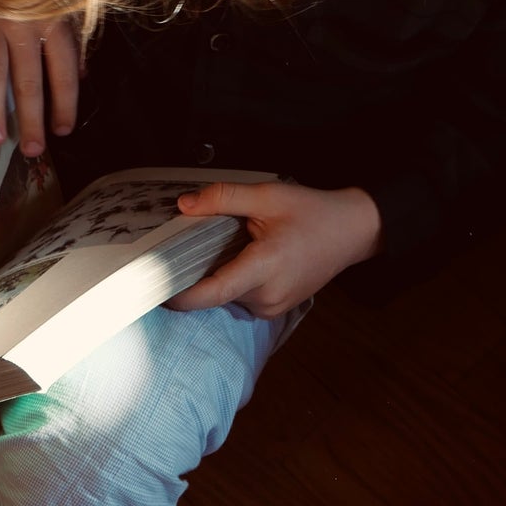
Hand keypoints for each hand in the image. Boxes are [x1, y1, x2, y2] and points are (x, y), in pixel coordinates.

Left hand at [166, 180, 382, 316]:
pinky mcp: (275, 309)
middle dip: (195, 273)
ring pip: (225, 297)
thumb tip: (183, 205)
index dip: (178, 294)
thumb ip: (224, 199)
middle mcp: (267, 296)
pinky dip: (232, 281)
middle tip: (182, 246)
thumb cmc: (313, 212)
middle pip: (213, 293)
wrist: (353, 232)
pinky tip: (241, 257)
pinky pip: (240, 298)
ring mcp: (272, 307)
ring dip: (216, 276)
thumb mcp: (268, 196)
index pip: (211, 293)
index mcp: (265, 268)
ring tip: (222, 246)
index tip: (152, 285)